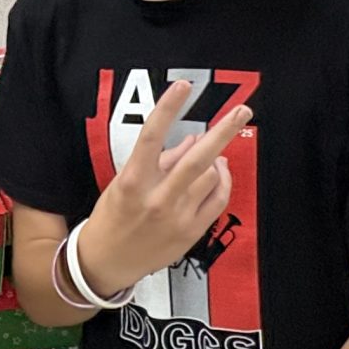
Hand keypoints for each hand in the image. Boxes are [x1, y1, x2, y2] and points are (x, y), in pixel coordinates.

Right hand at [76, 81, 251, 297]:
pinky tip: (219, 173)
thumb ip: (158, 161)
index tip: (183, 86)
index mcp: (133, 181)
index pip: (151, 136)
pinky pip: (218, 199)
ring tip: (213, 153)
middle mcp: (157, 199)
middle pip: (197, 159)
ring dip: (216, 159)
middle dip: (222, 131)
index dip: (168, 108)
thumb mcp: (124, 183)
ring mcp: (178, 218)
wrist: (107, 262)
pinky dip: (223, 182)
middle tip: (242, 110)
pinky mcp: (192, 233)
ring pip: (211, 176)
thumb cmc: (113, 216)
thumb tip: (191, 139)